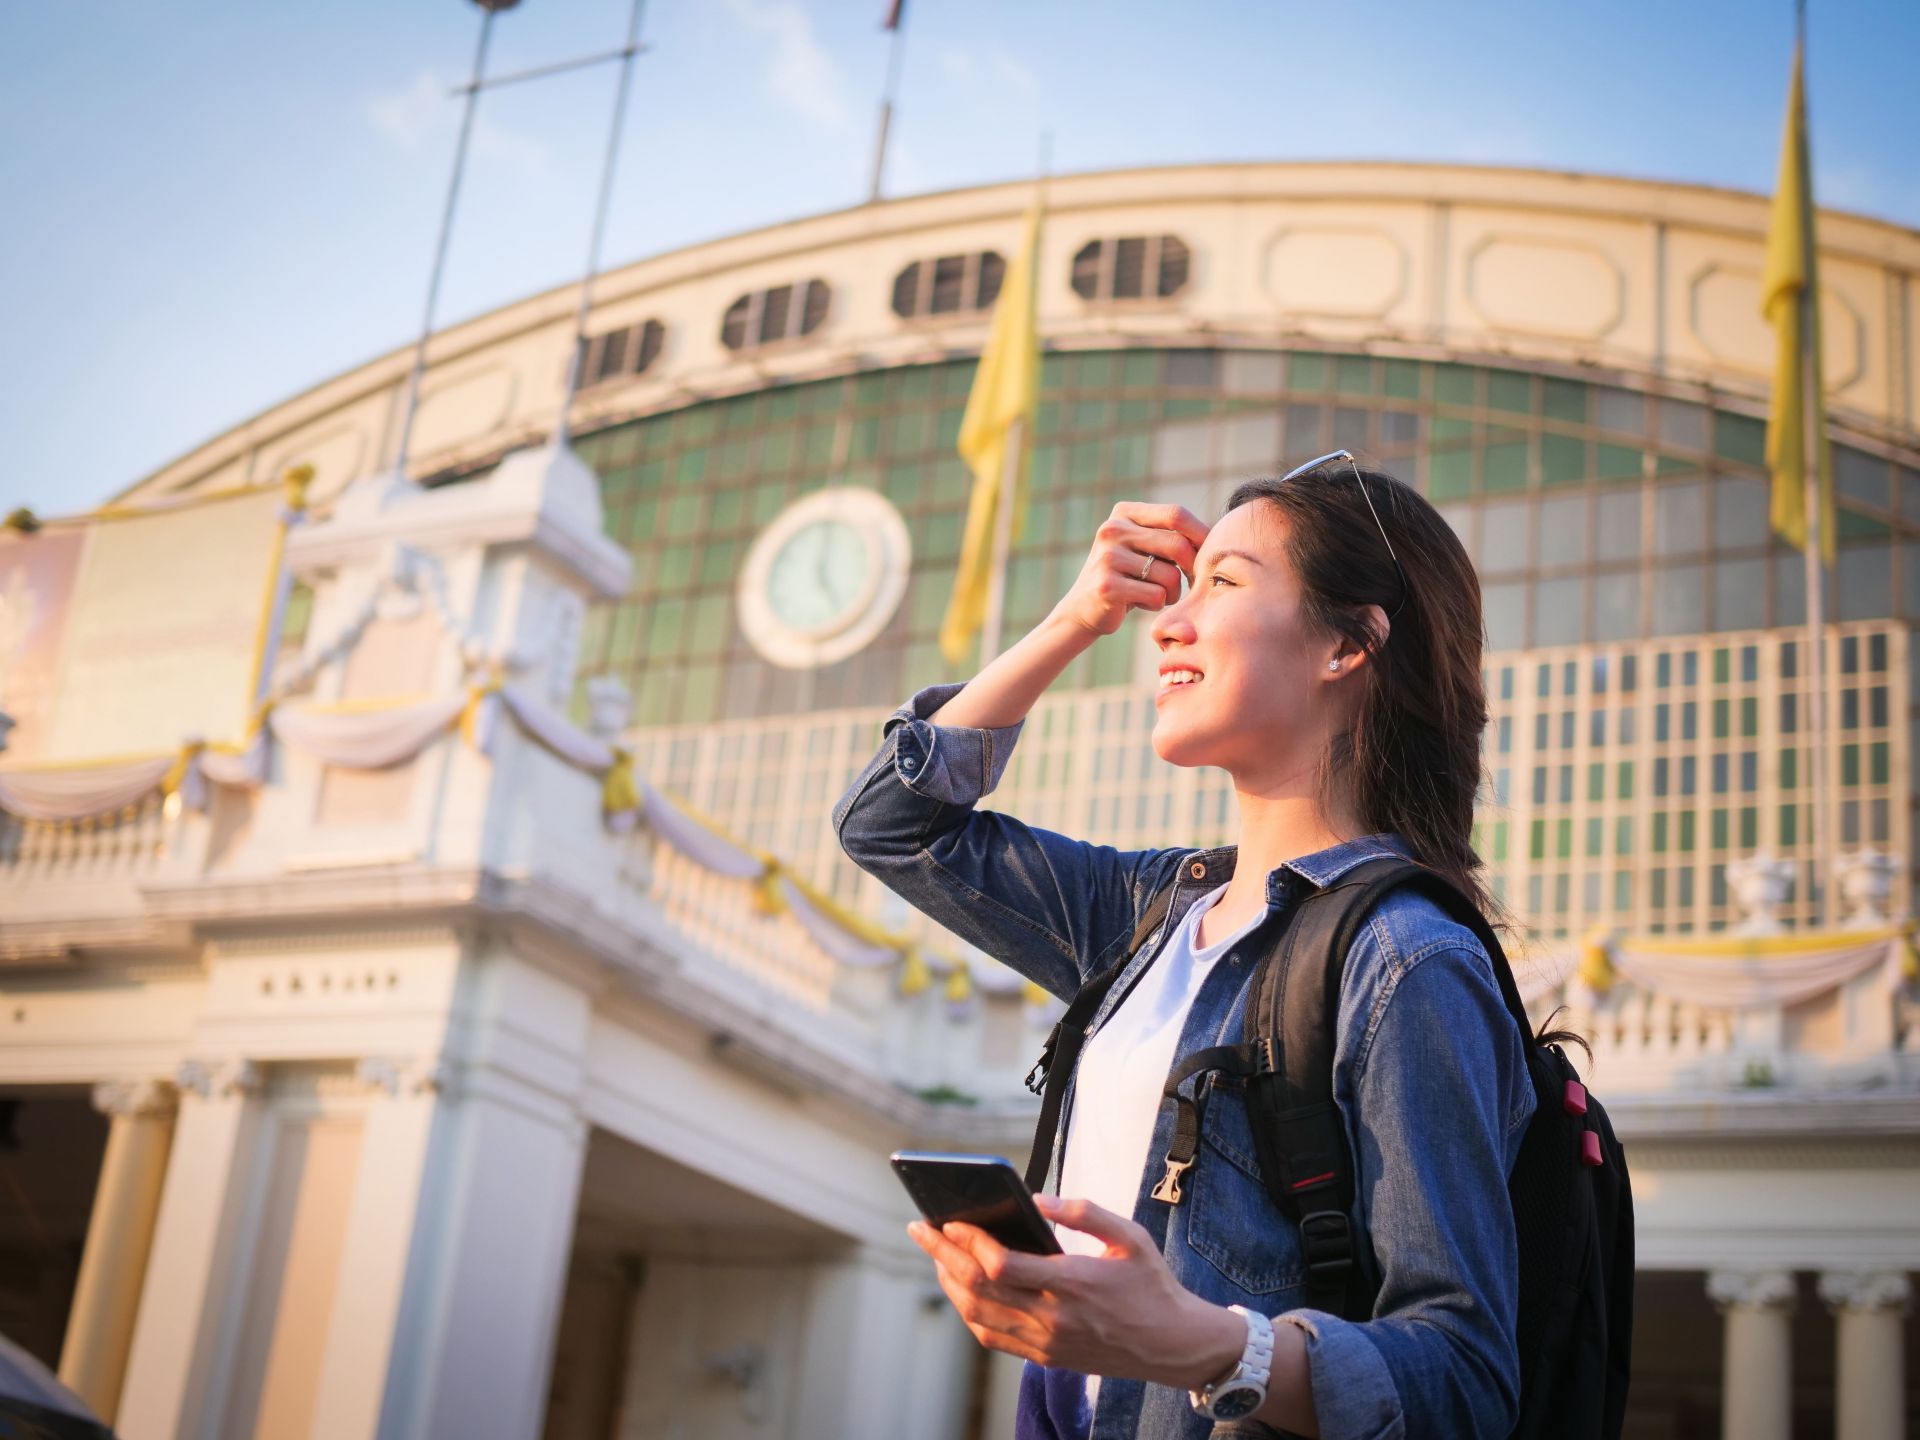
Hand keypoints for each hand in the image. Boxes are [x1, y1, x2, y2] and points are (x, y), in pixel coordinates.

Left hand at [906, 1192, 1244, 1389]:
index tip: (951, 1218)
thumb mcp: (1128, 1236)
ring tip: (935, 1254)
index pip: (1002, 1266)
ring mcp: (1047, 1343)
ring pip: (979, 1315)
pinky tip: (960, 1288)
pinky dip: (969, 1311)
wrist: (1173, 1345)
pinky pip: (993, 1337)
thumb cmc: (1151, 1284)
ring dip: (949, 1283)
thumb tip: (1036, 1199)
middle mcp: (1054, 1318)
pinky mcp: (1045, 1357)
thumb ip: (1083, 1212)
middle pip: (979, 1288)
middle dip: (942, 1255)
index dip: (970, 1242)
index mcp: (1073, 1284)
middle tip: (919, 1229)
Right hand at [1048, 502, 1208, 638]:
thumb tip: (1219, 534)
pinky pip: (1156, 596)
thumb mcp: (1143, 546)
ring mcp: (1107, 557)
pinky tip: (1139, 602)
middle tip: (1192, 583)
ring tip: (1156, 594)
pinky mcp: (1107, 586)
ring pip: (1169, 575)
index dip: (1200, 535)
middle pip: (1177, 545)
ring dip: (1173, 592)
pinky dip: (1157, 604)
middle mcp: (1112, 529)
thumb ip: (1170, 534)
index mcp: (1124, 513)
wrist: (1084, 608)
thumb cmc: (1127, 576)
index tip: (1209, 556)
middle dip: (1192, 569)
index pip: (1176, 514)